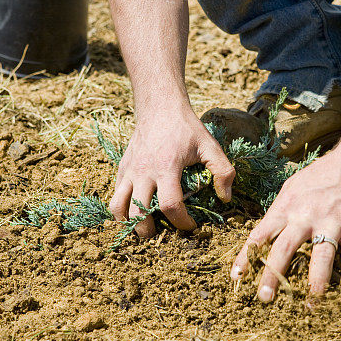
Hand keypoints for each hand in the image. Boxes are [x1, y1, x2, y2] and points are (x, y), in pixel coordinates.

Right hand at [109, 107, 235, 236]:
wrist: (160, 107)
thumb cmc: (186, 128)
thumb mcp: (210, 146)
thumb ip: (223, 171)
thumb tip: (225, 198)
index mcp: (166, 167)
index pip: (169, 205)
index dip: (181, 222)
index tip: (191, 225)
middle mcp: (143, 171)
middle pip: (139, 213)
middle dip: (151, 231)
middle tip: (165, 233)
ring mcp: (129, 171)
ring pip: (118, 208)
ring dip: (130, 224)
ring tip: (146, 227)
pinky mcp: (121, 169)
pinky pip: (115, 196)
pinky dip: (122, 210)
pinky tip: (138, 212)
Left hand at [231, 146, 340, 301]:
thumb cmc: (323, 174)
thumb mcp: (293, 186)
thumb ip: (280, 209)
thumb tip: (265, 231)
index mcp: (286, 207)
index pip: (260, 234)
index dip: (246, 256)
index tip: (236, 276)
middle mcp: (305, 216)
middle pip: (285, 249)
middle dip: (273, 275)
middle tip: (264, 298)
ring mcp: (331, 222)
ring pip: (321, 257)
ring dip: (316, 283)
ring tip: (311, 305)